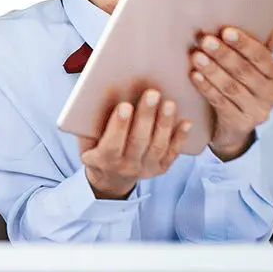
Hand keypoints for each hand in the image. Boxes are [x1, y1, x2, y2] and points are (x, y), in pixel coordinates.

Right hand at [76, 88, 191, 198]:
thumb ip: (89, 124)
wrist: (110, 177)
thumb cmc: (96, 147)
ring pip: (157, 146)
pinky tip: (186, 122)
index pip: (112, 144)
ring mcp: (145, 169)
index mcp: (102, 160)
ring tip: (169, 103)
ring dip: (164, 123)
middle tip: (152, 94)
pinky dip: (180, 137)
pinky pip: (172, 153)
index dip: (118, 126)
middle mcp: (125, 167)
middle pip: (138, 141)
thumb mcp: (86, 139)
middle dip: (146, 116)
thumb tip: (98, 95)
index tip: (124, 106)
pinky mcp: (160, 168)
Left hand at [190, 25, 272, 159]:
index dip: (244, 44)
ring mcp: (255, 111)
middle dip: (224, 54)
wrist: (235, 129)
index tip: (226, 31)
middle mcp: (270, 95)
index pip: (263, 57)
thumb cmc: (245, 91)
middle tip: (206, 40)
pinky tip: (195, 76)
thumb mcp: (256, 70)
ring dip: (212, 70)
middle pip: (245, 71)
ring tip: (197, 56)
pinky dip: (206, 88)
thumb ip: (263, 49)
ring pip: (231, 87)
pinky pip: (220, 103)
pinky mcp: (238, 123)